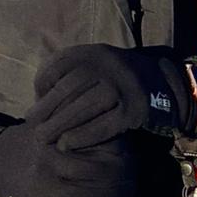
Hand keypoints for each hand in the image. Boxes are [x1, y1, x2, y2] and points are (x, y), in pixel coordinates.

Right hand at [0, 114, 137, 196]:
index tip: (131, 161)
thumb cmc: (29, 145)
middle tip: (133, 184)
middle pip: (105, 175)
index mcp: (57, 137)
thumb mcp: (50, 127)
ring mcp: (46, 188)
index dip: (125, 158)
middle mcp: (52, 162)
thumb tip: (120, 142)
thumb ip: (80, 130)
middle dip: (124, 181)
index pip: (103, 148)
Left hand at [33, 44, 193, 147]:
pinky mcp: (135, 108)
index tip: (35, 104)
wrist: (163, 85)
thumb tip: (38, 97)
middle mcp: (109, 64)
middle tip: (33, 128)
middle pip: (70, 88)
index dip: (42, 86)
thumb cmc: (117, 82)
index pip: (60, 66)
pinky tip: (67, 145)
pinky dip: (82, 136)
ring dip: (60, 125)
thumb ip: (70, 77)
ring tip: (43, 139)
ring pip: (85, 106)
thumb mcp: (95, 70)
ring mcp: (124, 86)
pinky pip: (104, 124)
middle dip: (46, 110)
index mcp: (94, 52)